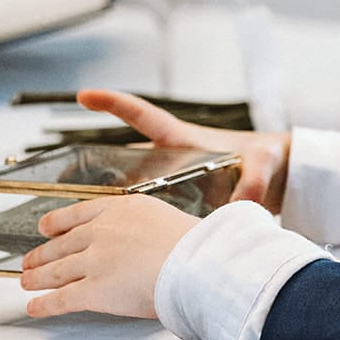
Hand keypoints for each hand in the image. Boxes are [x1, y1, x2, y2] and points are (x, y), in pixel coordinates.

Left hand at [19, 195, 199, 317]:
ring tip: (27, 281)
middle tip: (33, 259)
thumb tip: (148, 240)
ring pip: (56, 270)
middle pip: (62, 243)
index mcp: (122, 209)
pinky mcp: (93, 290)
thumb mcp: (169, 219)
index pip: (79, 214)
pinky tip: (36, 306)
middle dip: (43, 253)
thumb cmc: (196, 245)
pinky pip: (61, 299)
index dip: (57, 222)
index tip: (47, 226)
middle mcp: (103, 232)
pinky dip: (44, 304)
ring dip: (38, 277)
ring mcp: (94, 261)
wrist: (198, 262)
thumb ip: (148, 227)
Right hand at [76, 89, 292, 212]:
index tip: (85, 95)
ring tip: (73, 217)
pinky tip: (114, 244)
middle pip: (123, 160)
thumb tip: (244, 202)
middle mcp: (171, 161)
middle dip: (91, 167)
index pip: (144, 117)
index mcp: (183, 141)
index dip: (115, 104)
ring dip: (106, 202)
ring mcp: (173, 184)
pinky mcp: (180, 206)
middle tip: (60, 179)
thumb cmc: (268, 159)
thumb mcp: (262, 162)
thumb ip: (254, 179)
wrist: (279, 181)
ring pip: (130, 190)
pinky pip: (149, 213)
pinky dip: (133, 225)